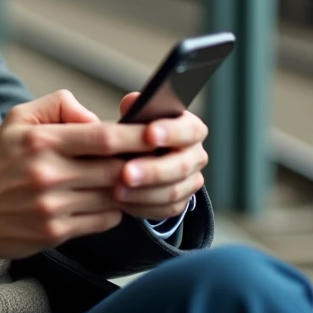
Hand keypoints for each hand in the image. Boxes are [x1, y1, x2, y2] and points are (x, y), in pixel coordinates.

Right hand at [0, 90, 156, 265]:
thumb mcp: (18, 119)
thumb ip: (59, 106)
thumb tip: (97, 117)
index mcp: (41, 142)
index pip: (103, 137)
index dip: (137, 136)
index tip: (158, 133)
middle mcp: (48, 174)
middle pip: (115, 169)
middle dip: (141, 164)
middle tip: (157, 158)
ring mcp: (53, 206)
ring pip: (113, 196)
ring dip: (129, 188)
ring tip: (133, 178)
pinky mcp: (55, 232)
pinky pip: (103, 220)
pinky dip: (113, 210)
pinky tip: (107, 200)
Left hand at [111, 92, 208, 221]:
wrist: (141, 158)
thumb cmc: (138, 132)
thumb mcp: (137, 116)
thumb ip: (136, 107)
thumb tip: (132, 103)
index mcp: (190, 129)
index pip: (189, 130)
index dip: (171, 132)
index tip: (149, 134)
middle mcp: (196, 155)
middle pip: (181, 166)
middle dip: (152, 171)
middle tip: (125, 173)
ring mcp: (191, 181)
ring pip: (173, 192)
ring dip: (143, 194)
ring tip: (117, 191)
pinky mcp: (180, 202)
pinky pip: (165, 210)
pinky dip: (142, 208)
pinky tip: (123, 203)